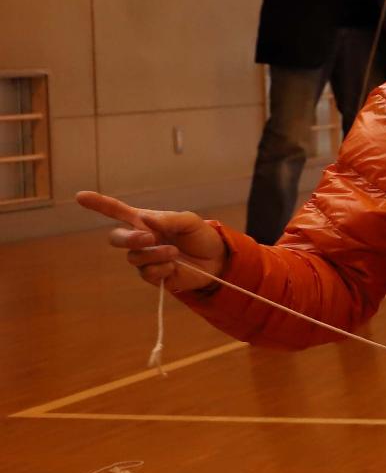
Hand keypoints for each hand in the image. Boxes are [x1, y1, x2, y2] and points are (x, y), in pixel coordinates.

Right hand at [76, 191, 225, 292]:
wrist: (217, 259)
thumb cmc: (201, 236)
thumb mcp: (189, 221)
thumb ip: (167, 219)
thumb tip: (145, 220)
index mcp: (145, 221)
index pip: (116, 211)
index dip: (98, 204)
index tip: (79, 196)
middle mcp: (140, 239)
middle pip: (116, 239)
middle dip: (129, 238)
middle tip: (149, 238)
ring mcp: (145, 259)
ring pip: (134, 258)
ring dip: (154, 254)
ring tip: (174, 252)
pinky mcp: (154, 276)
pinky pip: (147, 273)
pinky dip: (162, 268)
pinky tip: (174, 266)